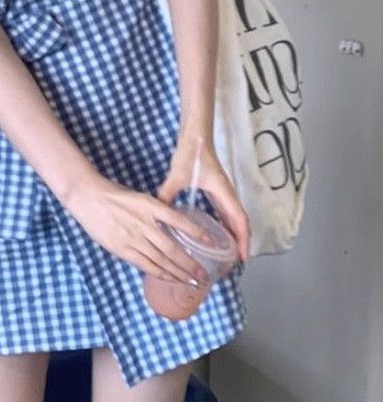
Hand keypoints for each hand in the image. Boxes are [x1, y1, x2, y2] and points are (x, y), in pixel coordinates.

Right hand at [64, 174, 215, 284]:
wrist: (88, 196)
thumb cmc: (114, 195)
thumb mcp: (139, 198)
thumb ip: (155, 213)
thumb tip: (171, 229)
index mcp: (150, 206)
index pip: (179, 220)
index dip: (196, 232)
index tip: (210, 242)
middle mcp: (144, 223)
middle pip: (172, 248)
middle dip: (190, 264)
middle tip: (204, 275)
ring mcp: (133, 238)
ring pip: (161, 260)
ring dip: (178, 273)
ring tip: (192, 281)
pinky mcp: (122, 248)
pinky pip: (145, 264)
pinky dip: (160, 273)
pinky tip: (170, 278)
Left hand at [157, 136, 250, 264]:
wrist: (196, 136)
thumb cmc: (191, 153)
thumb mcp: (177, 176)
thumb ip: (167, 194)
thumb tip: (157, 214)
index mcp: (224, 193)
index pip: (240, 220)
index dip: (243, 240)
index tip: (243, 259)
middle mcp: (227, 195)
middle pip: (240, 224)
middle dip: (240, 244)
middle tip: (233, 265)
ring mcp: (224, 194)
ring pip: (234, 220)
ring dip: (234, 237)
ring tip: (228, 257)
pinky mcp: (217, 192)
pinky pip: (226, 213)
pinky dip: (226, 227)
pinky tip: (216, 237)